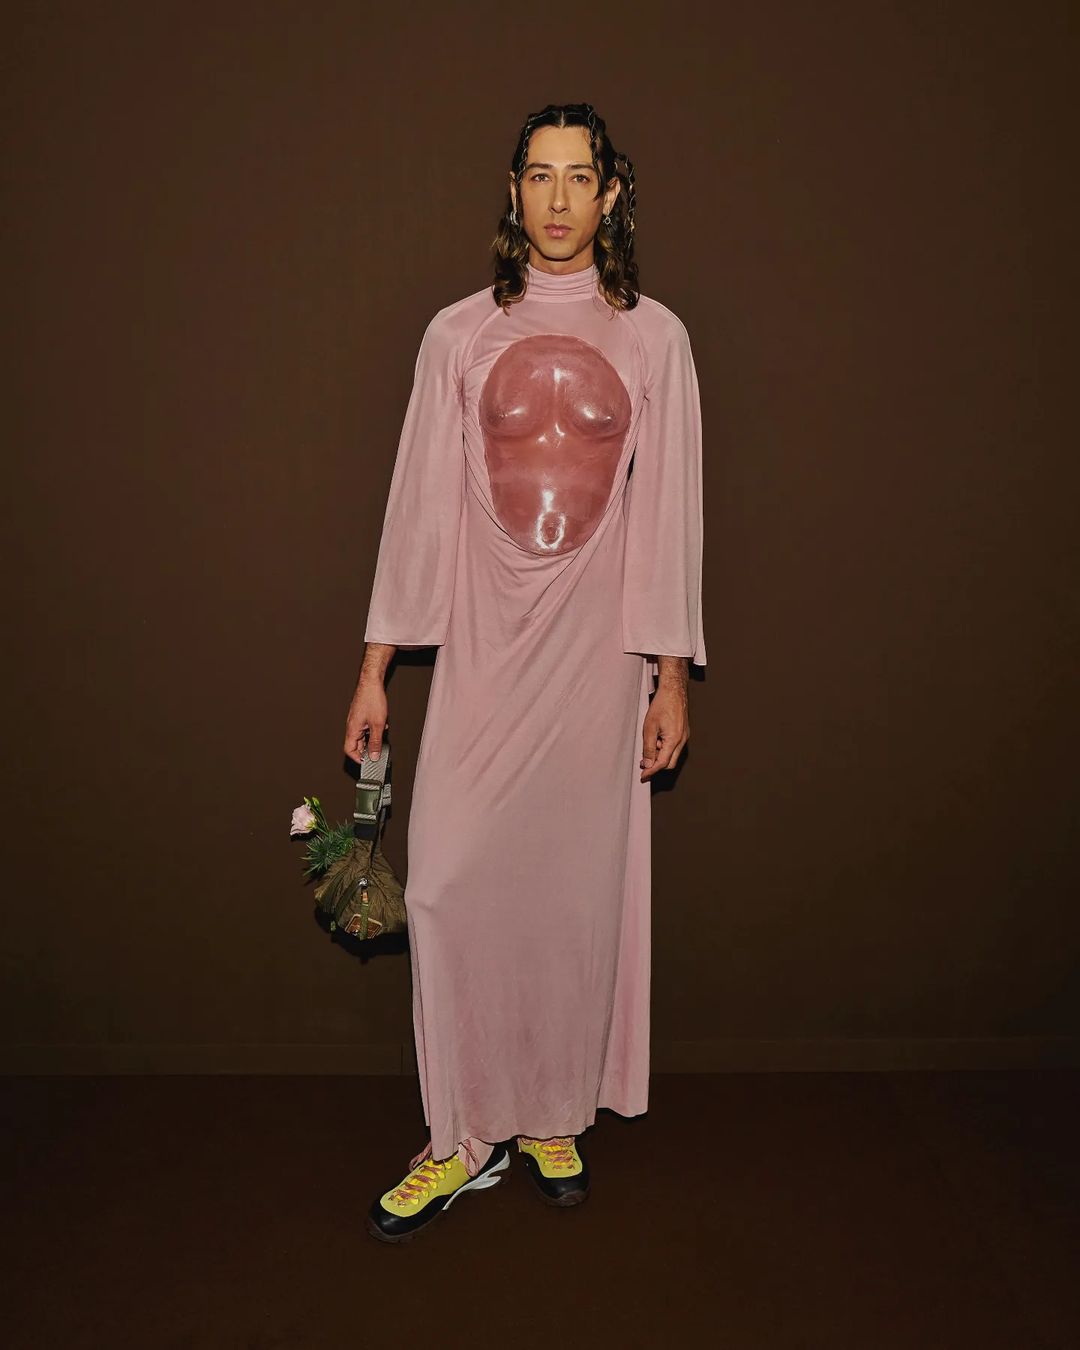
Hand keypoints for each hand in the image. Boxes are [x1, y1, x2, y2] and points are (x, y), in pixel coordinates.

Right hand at [344, 677, 388, 762]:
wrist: (371, 681)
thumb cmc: (372, 699)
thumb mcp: (377, 724)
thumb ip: (375, 742)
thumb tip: (373, 756)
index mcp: (352, 729)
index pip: (349, 750)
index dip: (357, 758)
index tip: (367, 762)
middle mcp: (352, 725)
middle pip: (356, 744)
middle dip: (367, 749)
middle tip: (377, 752)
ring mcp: (356, 720)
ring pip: (362, 735)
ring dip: (372, 738)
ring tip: (381, 736)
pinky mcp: (361, 715)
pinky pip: (365, 727)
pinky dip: (373, 729)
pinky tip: (381, 725)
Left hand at [640, 665, 688, 780]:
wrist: (673, 691)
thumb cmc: (662, 705)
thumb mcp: (649, 728)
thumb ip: (648, 748)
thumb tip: (647, 763)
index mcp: (674, 740)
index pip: (662, 763)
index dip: (651, 771)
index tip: (643, 776)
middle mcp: (682, 740)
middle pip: (670, 763)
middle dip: (656, 765)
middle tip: (644, 764)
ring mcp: (684, 736)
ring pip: (672, 755)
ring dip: (660, 755)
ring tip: (650, 743)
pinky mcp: (683, 733)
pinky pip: (674, 746)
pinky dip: (664, 747)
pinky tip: (656, 739)